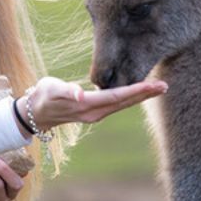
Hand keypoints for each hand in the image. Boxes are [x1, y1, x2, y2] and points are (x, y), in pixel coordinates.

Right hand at [17, 76, 166, 129]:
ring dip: (140, 97)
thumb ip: (66, 90)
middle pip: (124, 102)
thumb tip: (79, 93)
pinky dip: (130, 97)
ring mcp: (96, 114)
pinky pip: (117, 105)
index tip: (152, 85)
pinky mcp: (95, 112)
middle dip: (144, 94)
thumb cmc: (43, 96)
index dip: (135, 91)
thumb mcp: (51, 90)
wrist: (36, 112)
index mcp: (87, 105)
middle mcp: (95, 113)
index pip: (116, 96)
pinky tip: (139, 92)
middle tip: (164, 85)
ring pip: (123, 105)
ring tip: (157, 88)